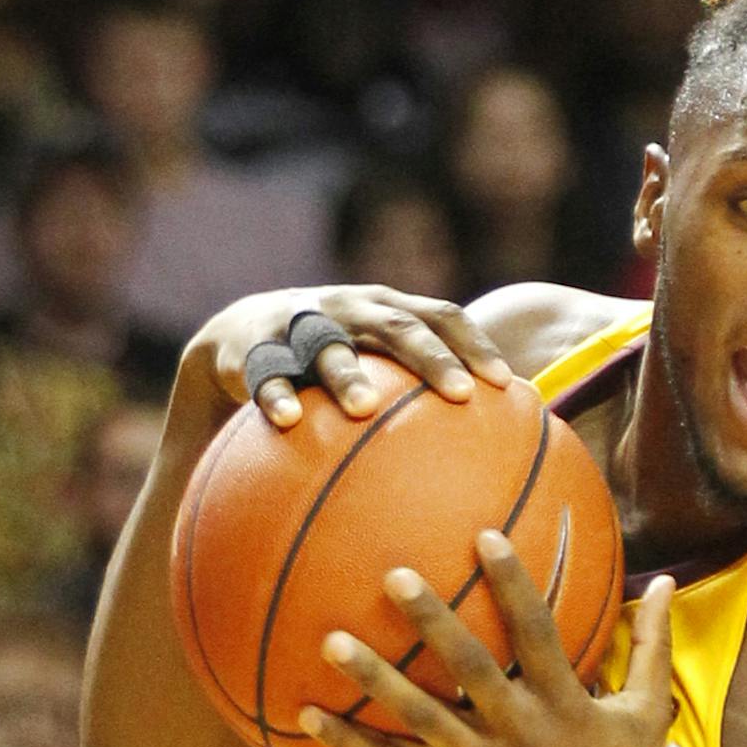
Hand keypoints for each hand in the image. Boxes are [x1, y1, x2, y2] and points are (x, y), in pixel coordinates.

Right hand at [184, 284, 515, 428]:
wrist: (241, 332)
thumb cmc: (338, 357)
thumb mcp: (379, 358)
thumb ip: (426, 386)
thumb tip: (496, 439)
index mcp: (388, 308)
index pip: (442, 316)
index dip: (475, 345)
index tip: (505, 385)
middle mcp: (349, 307)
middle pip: (396, 326)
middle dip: (430, 358)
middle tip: (461, 395)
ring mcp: (300, 323)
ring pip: (328, 345)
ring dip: (347, 375)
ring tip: (365, 408)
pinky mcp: (252, 346)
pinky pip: (264, 372)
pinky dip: (274, 395)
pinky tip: (289, 420)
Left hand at [298, 530, 674, 746]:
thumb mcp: (648, 713)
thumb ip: (653, 646)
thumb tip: (668, 582)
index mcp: (565, 704)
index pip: (538, 633)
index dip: (514, 586)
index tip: (485, 537)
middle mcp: (520, 730)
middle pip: (470, 668)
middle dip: (433, 621)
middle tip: (394, 575)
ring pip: (421, 716)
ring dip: (376, 678)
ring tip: (333, 639)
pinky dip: (351, 742)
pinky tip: (306, 712)